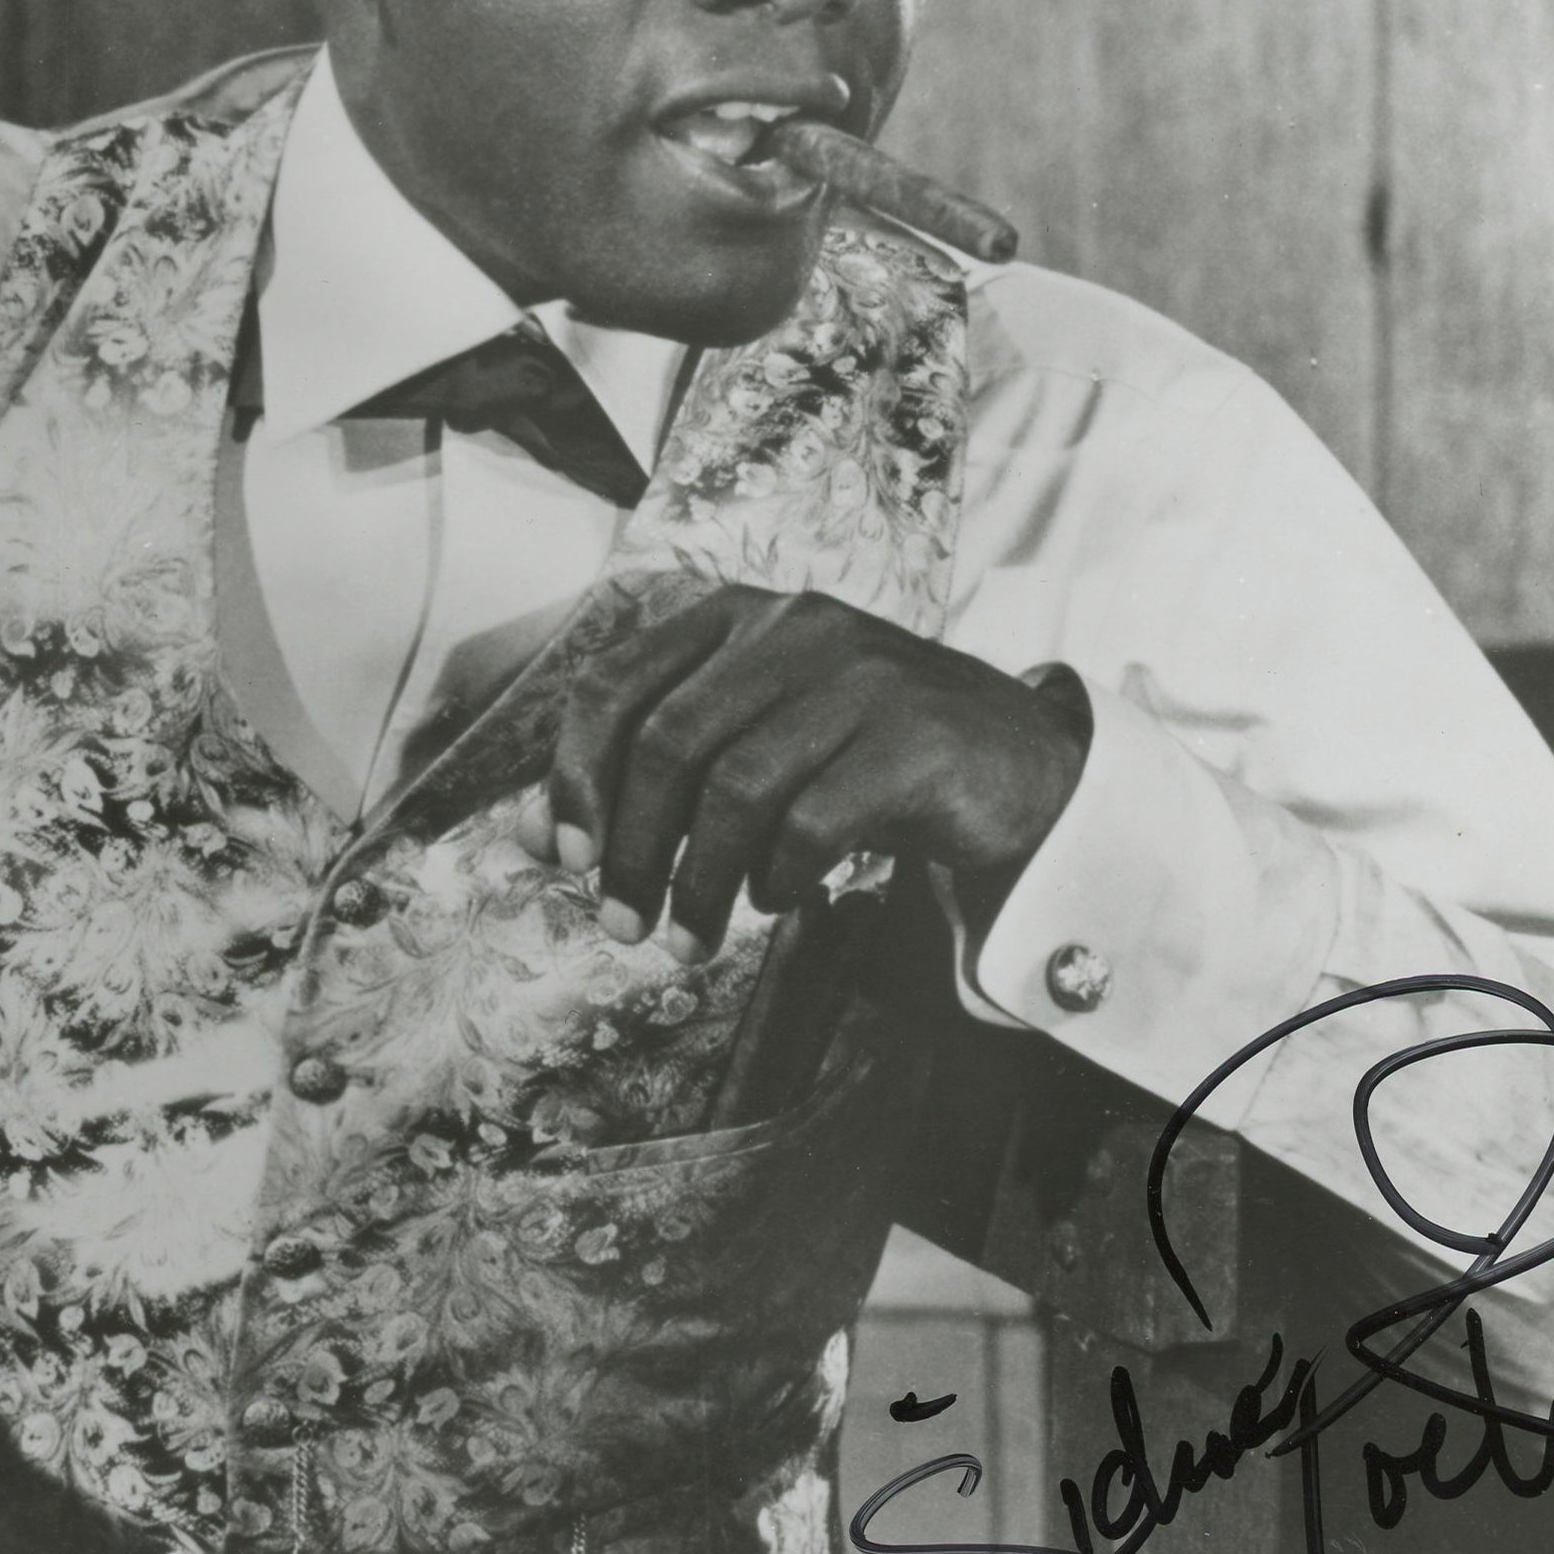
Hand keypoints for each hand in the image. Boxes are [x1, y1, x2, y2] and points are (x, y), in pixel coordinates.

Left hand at [518, 584, 1089, 960]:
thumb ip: (651, 775)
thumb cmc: (859, 759)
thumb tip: (534, 836)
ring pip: (735, 786)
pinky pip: (813, 822)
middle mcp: (793, 627)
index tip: (561, 858)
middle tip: (621, 925)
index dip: (571, 776)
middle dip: (628, 848)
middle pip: (666, 742)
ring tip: (690, 938)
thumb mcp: (752, 745)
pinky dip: (777, 875)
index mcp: (736, 615)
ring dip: (697, 881)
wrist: (1019, 766)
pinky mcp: (916, 738)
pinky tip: (776, 898)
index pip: (613, 684)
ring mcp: (861, 675)